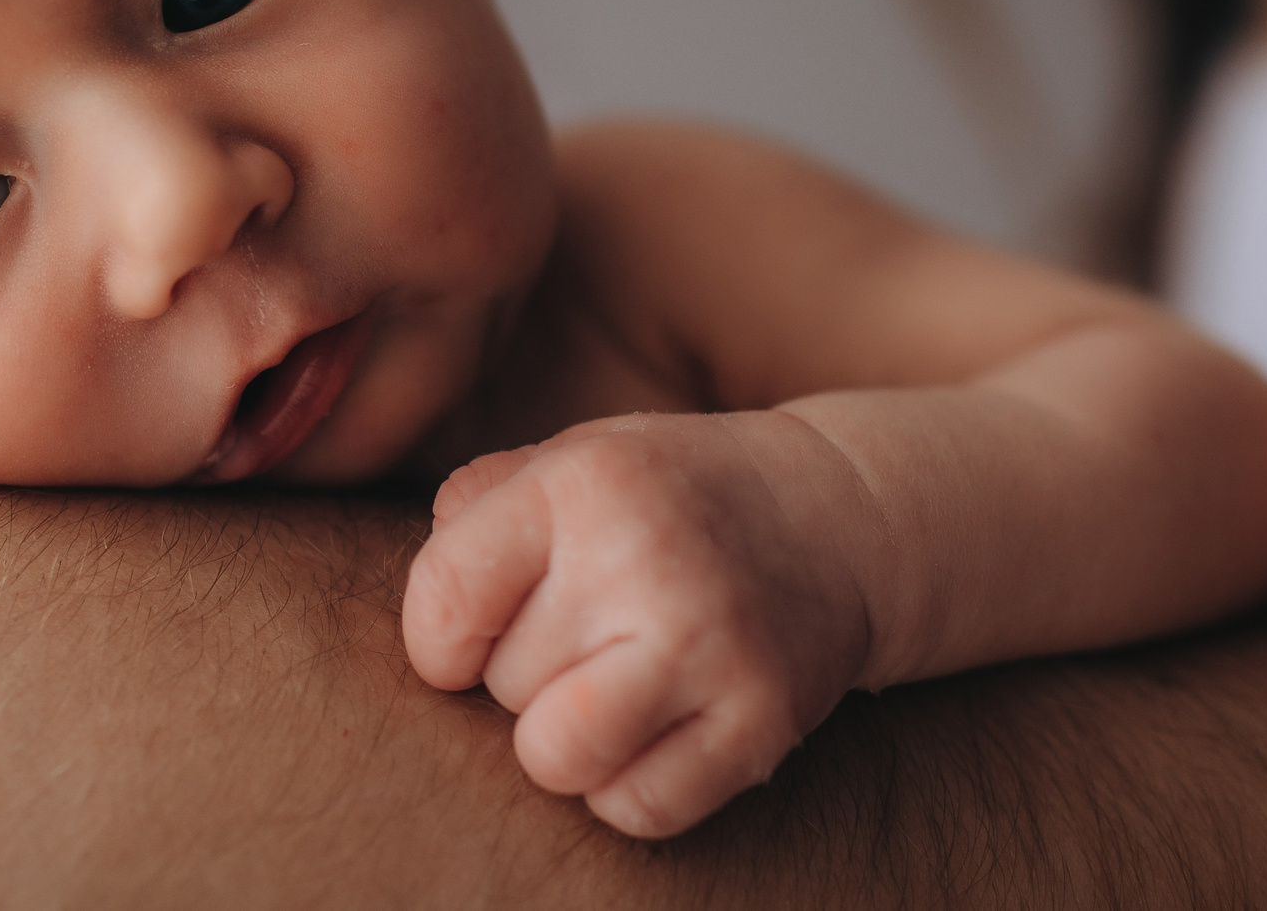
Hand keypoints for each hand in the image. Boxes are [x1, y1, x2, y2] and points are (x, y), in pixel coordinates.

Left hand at [402, 412, 874, 837]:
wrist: (840, 516)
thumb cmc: (671, 495)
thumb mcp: (577, 457)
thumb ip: (477, 505)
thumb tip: (426, 608)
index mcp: (586, 482)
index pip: (444, 600)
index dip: (438, 640)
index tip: (473, 634)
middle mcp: (645, 558)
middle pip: (501, 684)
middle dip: (526, 672)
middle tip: (591, 633)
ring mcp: (708, 644)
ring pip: (553, 758)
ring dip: (564, 741)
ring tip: (605, 691)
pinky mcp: (761, 720)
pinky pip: (634, 808)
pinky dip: (629, 787)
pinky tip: (658, 728)